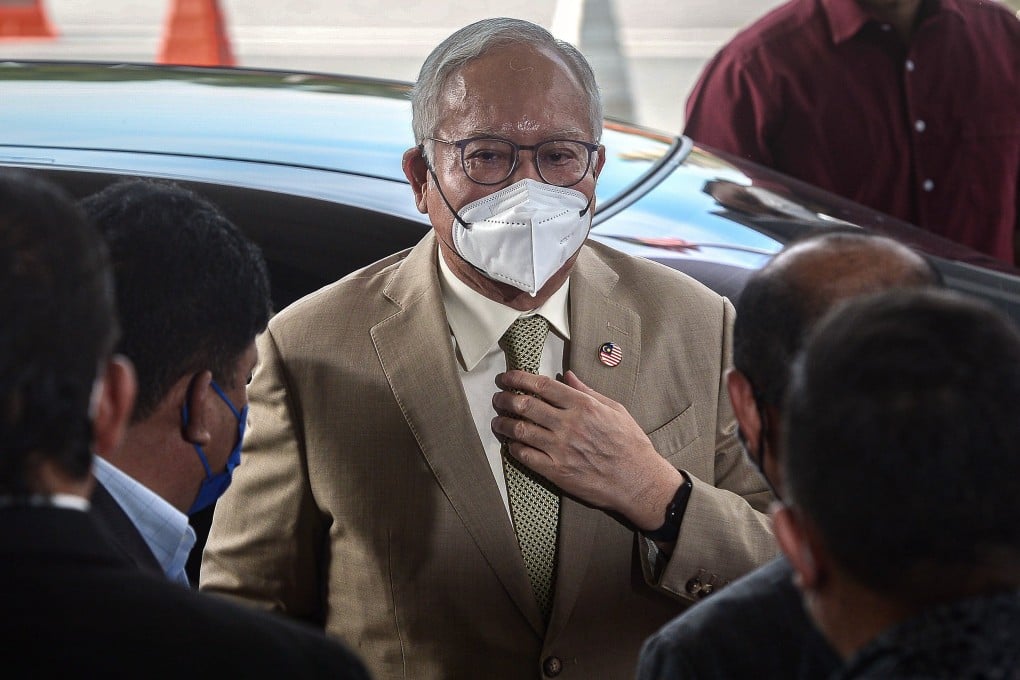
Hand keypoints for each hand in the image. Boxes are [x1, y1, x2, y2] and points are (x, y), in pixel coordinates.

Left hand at [491, 369, 683, 530]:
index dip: (519, 378)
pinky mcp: (556, 471)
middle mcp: (569, 424)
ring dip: (504, 423)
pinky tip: (511, 444)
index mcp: (583, 406)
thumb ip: (588, 392)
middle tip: (499, 399)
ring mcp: (560, 448)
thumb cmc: (630, 444)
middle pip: (526, 405)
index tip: (507, 377)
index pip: (543, 386)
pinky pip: (525, 456)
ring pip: (520, 430)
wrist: (637, 481)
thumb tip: (568, 376)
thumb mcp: (615, 409)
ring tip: (498, 421)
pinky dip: (514, 448)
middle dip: (506, 399)